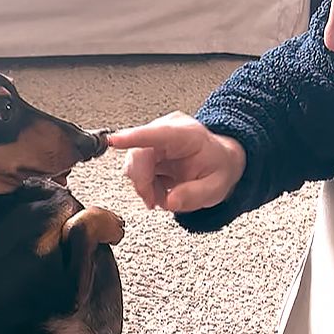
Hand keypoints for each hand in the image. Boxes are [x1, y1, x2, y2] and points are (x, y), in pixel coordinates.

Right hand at [105, 113, 245, 212]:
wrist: (219, 160)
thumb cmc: (217, 167)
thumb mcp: (216, 187)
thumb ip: (195, 195)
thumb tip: (170, 201)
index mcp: (186, 134)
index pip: (156, 134)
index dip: (132, 137)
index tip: (114, 141)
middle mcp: (167, 131)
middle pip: (139, 154)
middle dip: (143, 183)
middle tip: (154, 201)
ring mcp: (155, 138)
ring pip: (133, 163)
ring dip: (145, 185)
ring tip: (164, 194)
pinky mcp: (147, 148)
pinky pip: (135, 168)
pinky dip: (145, 184)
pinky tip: (160, 187)